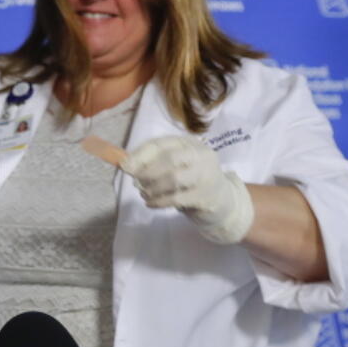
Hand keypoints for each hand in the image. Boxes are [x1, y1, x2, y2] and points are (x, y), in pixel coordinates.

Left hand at [125, 135, 253, 243]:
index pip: (161, 144)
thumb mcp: (176, 165)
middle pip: (168, 158)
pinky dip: (158, 201)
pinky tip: (150, 203)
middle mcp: (200, 155)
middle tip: (136, 183)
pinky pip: (176, 198)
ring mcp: (206, 175)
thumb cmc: (191, 180)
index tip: (125, 166)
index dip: (140, 155)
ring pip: (173, 178)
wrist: (223, 201)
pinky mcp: (205, 196)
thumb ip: (154, 162)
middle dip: (146, 172)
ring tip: (144, 193)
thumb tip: (127, 165)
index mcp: (189, 143)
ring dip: (152, 187)